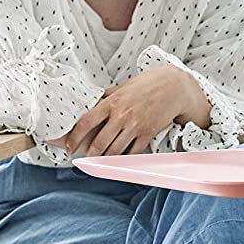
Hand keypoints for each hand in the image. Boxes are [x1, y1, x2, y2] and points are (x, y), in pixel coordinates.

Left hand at [58, 63, 204, 157]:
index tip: (70, 147)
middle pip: (99, 143)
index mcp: (111, 103)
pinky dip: (125, 156)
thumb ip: (106, 98)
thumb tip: (90, 106)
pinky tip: (121, 155)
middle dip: (90, 153)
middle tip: (86, 156)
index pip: (86, 123)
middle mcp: (121, 116)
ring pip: (115, 151)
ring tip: (101, 158)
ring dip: (106, 157)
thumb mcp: (122, 87)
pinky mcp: (147, 134)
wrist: (173, 87)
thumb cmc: (147, 85)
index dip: (75, 138)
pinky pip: (132, 152)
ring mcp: (135, 127)